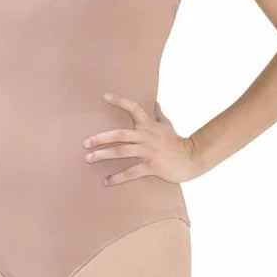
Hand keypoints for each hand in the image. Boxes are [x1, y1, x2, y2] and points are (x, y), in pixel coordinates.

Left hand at [83, 92, 198, 185]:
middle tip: (85, 143)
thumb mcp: (168, 125)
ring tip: (89, 158)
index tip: (104, 96)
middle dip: (101, 138)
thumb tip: (155, 102)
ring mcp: (149, 151)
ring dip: (104, 155)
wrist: (191, 158)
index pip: (133, 107)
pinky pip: (131, 172)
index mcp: (148, 125)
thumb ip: (159, 114)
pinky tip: (106, 181)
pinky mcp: (152, 166)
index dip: (119, 100)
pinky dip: (117, 177)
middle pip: (120, 134)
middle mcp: (146, 136)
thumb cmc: (177, 142)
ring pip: (122, 152)